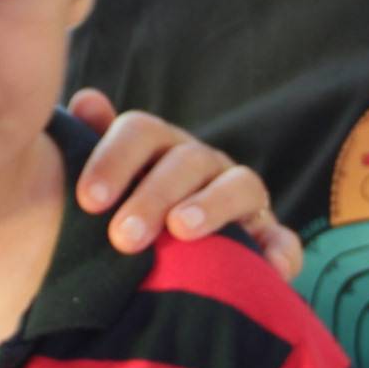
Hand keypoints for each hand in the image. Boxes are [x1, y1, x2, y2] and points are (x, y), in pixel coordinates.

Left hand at [65, 88, 303, 277]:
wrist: (152, 267)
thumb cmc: (119, 220)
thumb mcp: (101, 188)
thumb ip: (90, 145)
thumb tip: (87, 100)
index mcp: (158, 147)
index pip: (140, 132)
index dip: (114, 160)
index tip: (88, 201)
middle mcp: (202, 164)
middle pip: (185, 161)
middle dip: (154, 195)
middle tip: (124, 237)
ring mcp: (239, 199)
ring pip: (240, 185)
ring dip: (212, 205)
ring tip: (182, 231)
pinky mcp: (266, 238)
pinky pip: (281, 240)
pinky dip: (281, 250)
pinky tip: (270, 267)